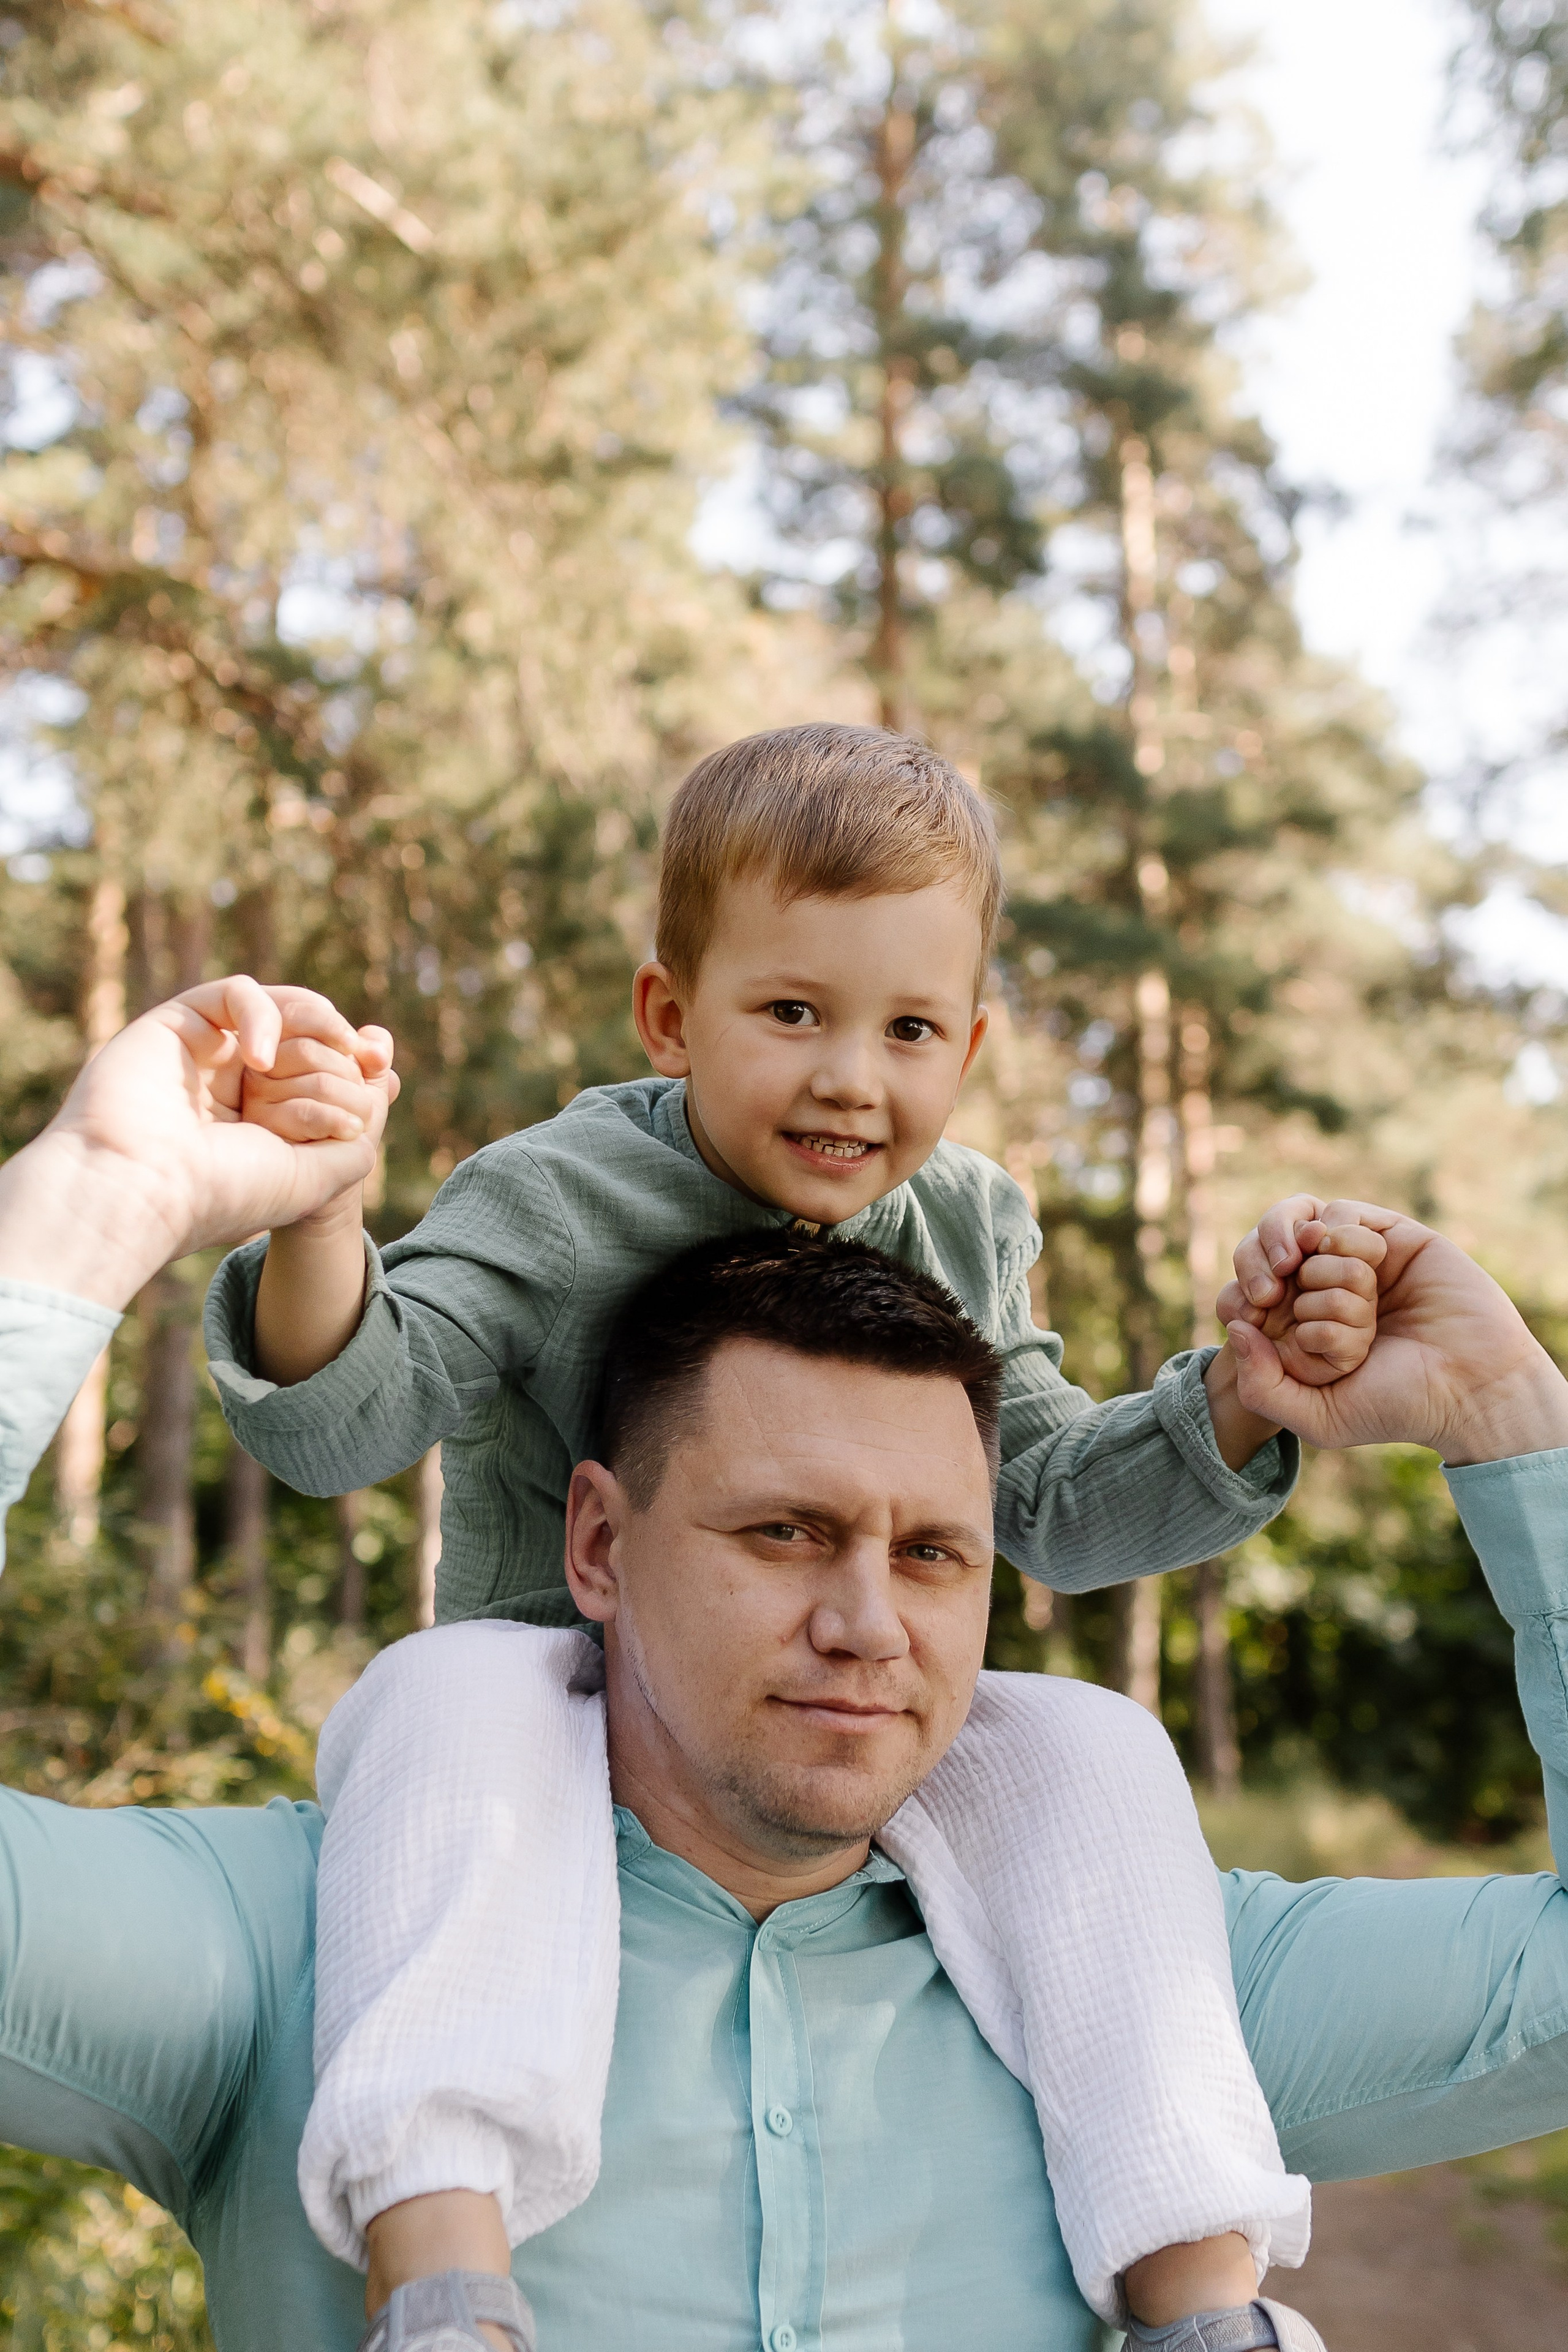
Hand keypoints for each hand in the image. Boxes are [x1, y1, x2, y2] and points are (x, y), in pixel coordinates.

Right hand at [0, 977, 398, 1309]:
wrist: (142, 1191)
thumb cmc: (223, 1192)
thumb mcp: (315, 1179)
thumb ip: (355, 1141)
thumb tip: (377, 1093)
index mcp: (262, 1126)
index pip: (323, 1076)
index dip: (358, 1069)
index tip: (384, 1074)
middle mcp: (233, 1088)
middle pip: (307, 1040)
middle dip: (342, 1048)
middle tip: (366, 1062)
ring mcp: (204, 1054)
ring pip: (278, 1008)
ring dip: (317, 1020)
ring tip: (335, 1043)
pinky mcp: (175, 1023)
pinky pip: (237, 993)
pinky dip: (264, 1013)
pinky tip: (261, 1059)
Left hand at [1219, 1200, 1567, 1464]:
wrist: (1471, 1386)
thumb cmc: (1398, 1406)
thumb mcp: (1318, 1418)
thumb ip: (1261, 1388)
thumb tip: (1236, 1328)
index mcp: (1298, 1328)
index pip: (1243, 1291)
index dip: (1241, 1294)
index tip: (1254, 1314)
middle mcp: (1323, 1291)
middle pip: (1266, 1253)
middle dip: (1272, 1275)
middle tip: (1284, 1301)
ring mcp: (1355, 1261)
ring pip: (1304, 1230)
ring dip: (1320, 1265)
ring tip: (1353, 1302)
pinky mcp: (1388, 1236)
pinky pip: (1340, 1213)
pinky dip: (1345, 1236)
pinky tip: (1369, 1270)